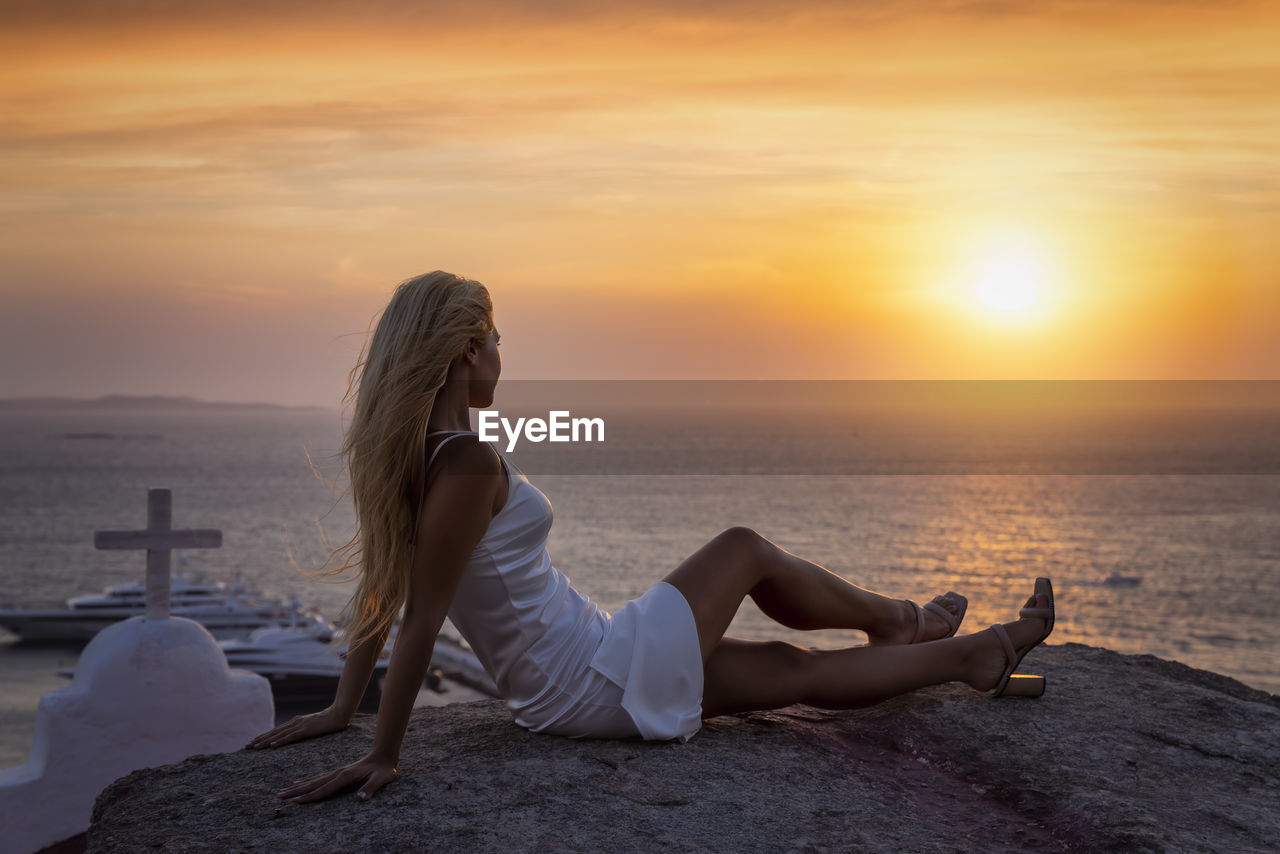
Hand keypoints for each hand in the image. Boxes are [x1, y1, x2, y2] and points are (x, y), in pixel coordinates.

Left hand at [245, 706, 348, 749]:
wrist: (340, 713)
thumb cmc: (328, 721)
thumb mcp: (312, 726)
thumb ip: (303, 730)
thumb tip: (295, 736)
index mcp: (296, 722)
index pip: (276, 731)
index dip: (263, 737)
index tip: (252, 743)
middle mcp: (295, 722)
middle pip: (273, 733)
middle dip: (259, 740)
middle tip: (246, 747)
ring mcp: (300, 725)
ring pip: (279, 735)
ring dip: (265, 741)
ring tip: (254, 747)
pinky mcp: (307, 729)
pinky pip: (291, 737)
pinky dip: (281, 741)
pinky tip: (273, 746)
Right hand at [276, 752, 397, 802]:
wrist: (384, 754)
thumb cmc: (385, 769)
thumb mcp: (382, 779)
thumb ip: (371, 788)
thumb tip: (360, 798)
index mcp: (346, 776)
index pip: (325, 788)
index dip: (311, 796)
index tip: (296, 801)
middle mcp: (338, 773)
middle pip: (314, 783)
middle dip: (296, 791)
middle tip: (280, 795)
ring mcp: (337, 771)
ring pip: (314, 780)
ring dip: (298, 786)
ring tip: (284, 790)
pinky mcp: (338, 772)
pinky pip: (319, 777)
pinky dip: (307, 781)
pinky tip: (299, 782)